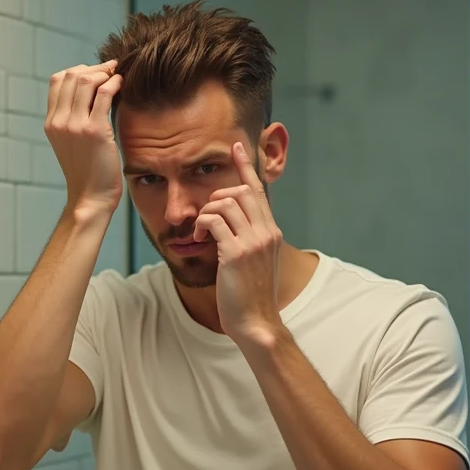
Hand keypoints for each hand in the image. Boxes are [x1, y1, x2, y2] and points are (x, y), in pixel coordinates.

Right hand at [44, 61, 123, 216]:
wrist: (90, 197)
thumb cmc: (87, 171)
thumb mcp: (71, 142)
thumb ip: (73, 119)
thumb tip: (90, 93)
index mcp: (51, 123)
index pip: (57, 80)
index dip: (77, 70)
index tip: (95, 73)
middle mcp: (59, 121)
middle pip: (71, 75)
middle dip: (94, 68)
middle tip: (111, 70)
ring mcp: (74, 125)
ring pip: (86, 79)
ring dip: (104, 73)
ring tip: (117, 76)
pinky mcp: (94, 130)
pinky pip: (104, 93)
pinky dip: (114, 82)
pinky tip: (122, 84)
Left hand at [193, 142, 284, 345]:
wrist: (258, 323)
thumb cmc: (251, 296)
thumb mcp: (254, 262)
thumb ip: (247, 240)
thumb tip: (229, 228)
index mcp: (271, 232)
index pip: (258, 190)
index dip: (245, 166)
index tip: (237, 146)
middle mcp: (265, 232)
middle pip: (239, 191)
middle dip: (216, 197)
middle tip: (204, 218)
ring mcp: (253, 241)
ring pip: (224, 202)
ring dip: (205, 212)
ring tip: (200, 231)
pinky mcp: (236, 253)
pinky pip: (213, 221)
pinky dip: (201, 224)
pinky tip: (198, 237)